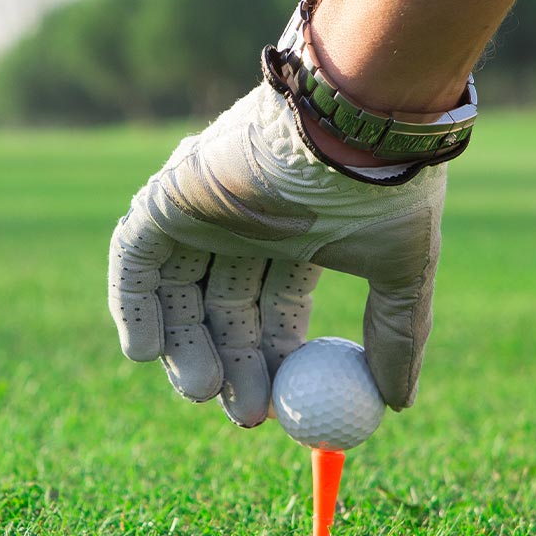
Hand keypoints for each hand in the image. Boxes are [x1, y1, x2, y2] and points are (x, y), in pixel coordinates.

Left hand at [107, 81, 446, 425]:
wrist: (353, 120)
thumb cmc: (382, 188)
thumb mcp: (403, 270)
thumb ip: (398, 335)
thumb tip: (399, 403)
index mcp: (296, 236)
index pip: (271, 312)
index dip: (273, 363)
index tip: (278, 413)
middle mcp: (243, 224)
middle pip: (221, 312)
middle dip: (232, 367)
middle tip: (244, 414)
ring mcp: (202, 210)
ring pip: (177, 295)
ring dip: (184, 350)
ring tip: (205, 392)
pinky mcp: (166, 196)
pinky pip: (132, 260)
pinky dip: (133, 306)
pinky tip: (146, 354)